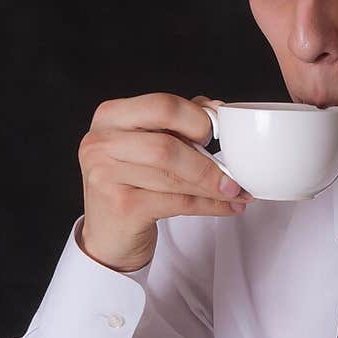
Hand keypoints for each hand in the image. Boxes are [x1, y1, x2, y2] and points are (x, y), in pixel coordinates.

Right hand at [77, 92, 252, 272]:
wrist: (109, 231)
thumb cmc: (133, 181)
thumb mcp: (148, 144)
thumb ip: (178, 122)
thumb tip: (216, 109)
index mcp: (111, 116)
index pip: (162, 106)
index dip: (197, 119)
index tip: (219, 134)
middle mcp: (101, 143)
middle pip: (166, 146)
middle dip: (207, 162)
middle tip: (233, 173)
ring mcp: (105, 175)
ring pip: (173, 178)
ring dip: (213, 187)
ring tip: (237, 191)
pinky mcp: (121, 206)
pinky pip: (177, 203)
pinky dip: (208, 205)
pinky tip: (226, 206)